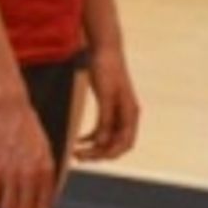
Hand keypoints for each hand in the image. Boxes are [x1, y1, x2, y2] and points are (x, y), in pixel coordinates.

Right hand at [0, 85, 55, 207]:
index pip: (44, 206)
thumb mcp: (44, 147)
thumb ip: (45, 170)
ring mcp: (12, 171)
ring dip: (4, 207)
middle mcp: (31, 173)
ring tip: (1, 200)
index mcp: (46, 169)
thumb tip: (44, 192)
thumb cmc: (26, 124)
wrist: (7, 107)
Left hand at [74, 41, 139, 162]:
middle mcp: (128, 115)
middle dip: (100, 153)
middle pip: (117, 144)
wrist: (106, 49)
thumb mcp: (105, 94)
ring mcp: (119, 112)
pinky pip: (103, 129)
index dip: (110, 154)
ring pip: (109, 139)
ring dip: (95, 147)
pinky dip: (92, 137)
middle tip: (79, 157)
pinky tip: (79, 140)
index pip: (125, 143)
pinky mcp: (110, 108)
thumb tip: (101, 142)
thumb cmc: (107, 68)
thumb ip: (105, 119)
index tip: (91, 157)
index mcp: (131, 112)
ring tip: (76, 152)